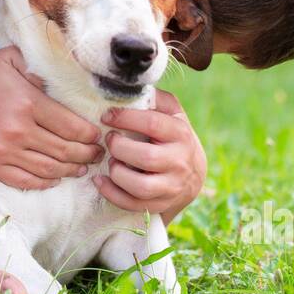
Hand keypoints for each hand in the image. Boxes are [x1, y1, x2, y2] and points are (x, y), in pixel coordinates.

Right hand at [0, 47, 102, 189]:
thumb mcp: (11, 59)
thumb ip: (39, 67)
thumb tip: (62, 82)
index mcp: (27, 102)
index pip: (71, 127)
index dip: (91, 136)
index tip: (99, 136)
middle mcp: (17, 130)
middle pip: (65, 151)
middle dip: (87, 155)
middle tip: (98, 154)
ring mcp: (3, 152)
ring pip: (49, 169)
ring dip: (71, 171)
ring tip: (83, 168)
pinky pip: (26, 181)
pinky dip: (45, 182)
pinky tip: (56, 178)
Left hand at [95, 90, 205, 219]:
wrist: (192, 175)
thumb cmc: (173, 137)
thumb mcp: (172, 114)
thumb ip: (156, 99)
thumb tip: (133, 88)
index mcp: (180, 133)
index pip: (152, 123)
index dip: (125, 118)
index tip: (107, 116)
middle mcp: (179, 161)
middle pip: (146, 157)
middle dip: (119, 147)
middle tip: (109, 140)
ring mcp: (171, 186)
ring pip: (140, 186)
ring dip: (116, 173)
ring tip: (110, 161)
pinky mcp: (160, 205)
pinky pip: (132, 204)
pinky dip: (111, 193)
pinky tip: (100, 181)